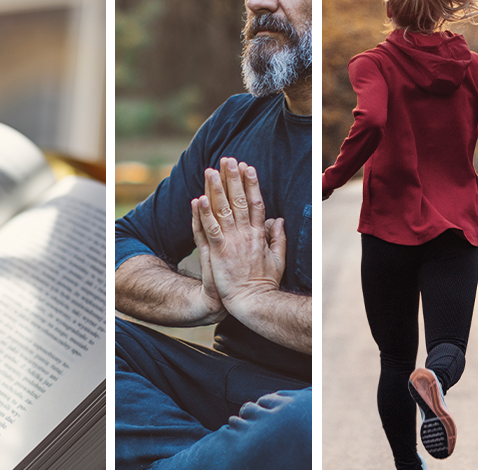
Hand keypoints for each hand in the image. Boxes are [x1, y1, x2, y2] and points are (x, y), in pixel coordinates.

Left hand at [192, 157, 285, 319]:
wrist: (252, 302)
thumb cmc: (264, 284)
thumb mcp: (278, 259)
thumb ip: (278, 238)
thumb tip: (279, 220)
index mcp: (260, 234)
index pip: (256, 202)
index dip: (252, 184)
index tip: (247, 167)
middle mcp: (245, 234)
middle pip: (239, 200)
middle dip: (233, 178)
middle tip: (228, 159)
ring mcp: (231, 241)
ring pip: (223, 209)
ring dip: (216, 189)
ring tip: (211, 170)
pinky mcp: (218, 252)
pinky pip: (209, 228)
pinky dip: (203, 213)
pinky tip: (198, 199)